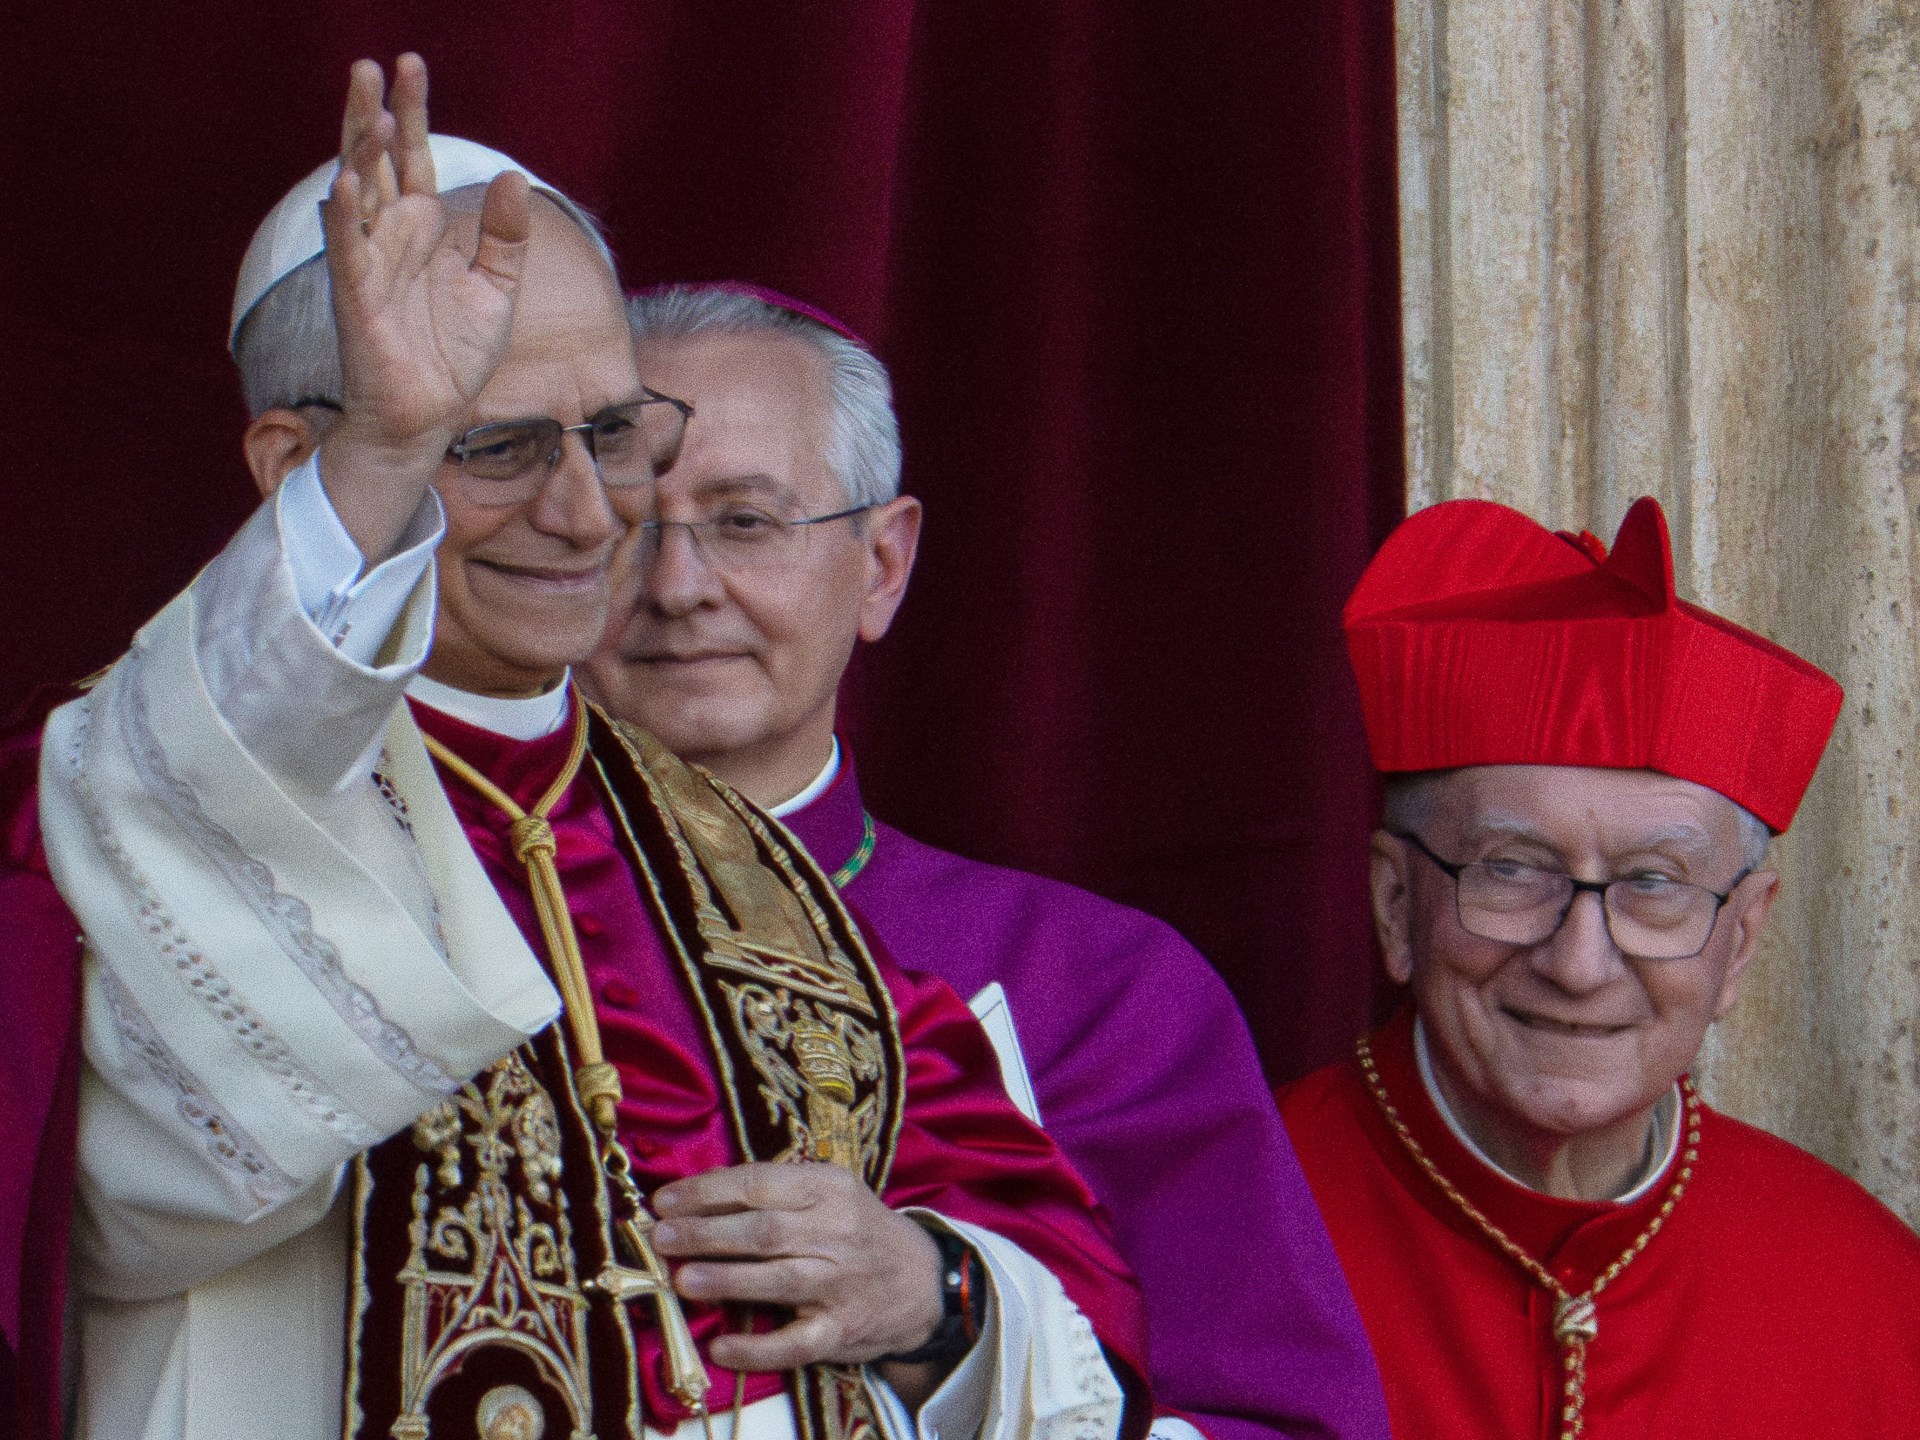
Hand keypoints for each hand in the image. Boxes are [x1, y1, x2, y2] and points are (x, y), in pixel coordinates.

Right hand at [317, 54, 530, 558]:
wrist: (431, 418)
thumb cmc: (454, 356)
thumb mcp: (496, 290)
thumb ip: (506, 236)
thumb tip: (515, 178)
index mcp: (420, 230)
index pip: (412, 157)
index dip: (411, 112)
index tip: (410, 63)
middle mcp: (390, 238)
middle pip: (375, 161)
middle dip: (372, 113)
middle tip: (370, 63)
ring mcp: (370, 265)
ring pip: (357, 194)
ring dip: (358, 150)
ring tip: (367, 105)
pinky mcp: (359, 300)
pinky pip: (348, 252)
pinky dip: (345, 217)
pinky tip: (346, 182)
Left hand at [651, 1163, 945, 1371]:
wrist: (921, 1280)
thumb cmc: (857, 1229)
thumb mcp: (830, 1191)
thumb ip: (775, 1191)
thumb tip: (696, 1198)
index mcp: (830, 1187)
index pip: (760, 1183)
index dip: (707, 1192)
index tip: (664, 1201)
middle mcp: (838, 1232)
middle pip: (764, 1231)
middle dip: (707, 1233)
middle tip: (662, 1238)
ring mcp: (841, 1284)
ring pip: (778, 1279)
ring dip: (727, 1279)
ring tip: (683, 1280)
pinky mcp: (841, 1331)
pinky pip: (796, 1343)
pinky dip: (757, 1348)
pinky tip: (722, 1346)